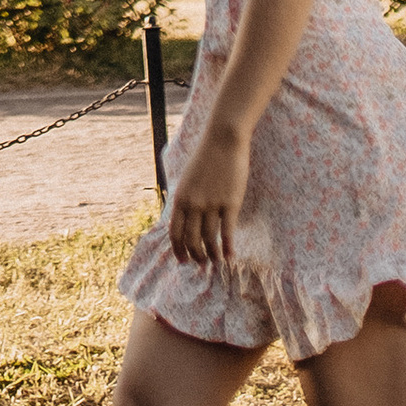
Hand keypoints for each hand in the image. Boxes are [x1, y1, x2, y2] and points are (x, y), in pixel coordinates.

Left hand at [165, 125, 249, 267]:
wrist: (223, 140)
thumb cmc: (206, 159)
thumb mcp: (187, 180)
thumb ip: (185, 199)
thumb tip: (184, 219)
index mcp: (180, 198)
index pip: (175, 232)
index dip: (178, 250)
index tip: (183, 261)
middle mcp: (193, 204)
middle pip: (191, 240)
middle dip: (196, 256)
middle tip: (201, 264)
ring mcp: (211, 204)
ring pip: (209, 239)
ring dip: (212, 255)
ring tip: (216, 262)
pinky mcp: (230, 203)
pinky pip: (227, 232)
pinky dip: (228, 248)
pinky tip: (230, 257)